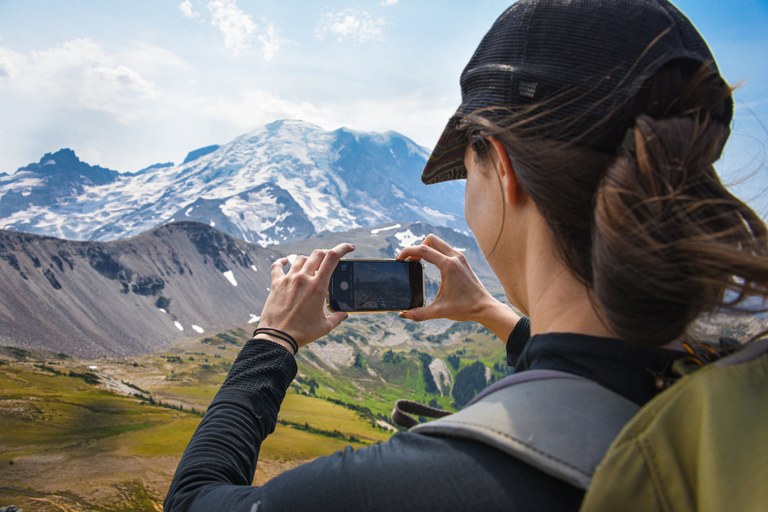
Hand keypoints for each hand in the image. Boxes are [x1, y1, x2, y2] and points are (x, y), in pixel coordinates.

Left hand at [257, 243, 355, 349]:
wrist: (277, 338)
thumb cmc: (302, 333)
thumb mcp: (325, 326)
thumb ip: (337, 318)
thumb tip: (344, 314)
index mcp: (318, 286)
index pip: (332, 257)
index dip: (343, 248)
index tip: (350, 248)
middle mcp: (303, 278)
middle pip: (318, 254)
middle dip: (327, 253)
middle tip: (331, 258)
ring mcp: (288, 279)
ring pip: (300, 258)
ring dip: (308, 259)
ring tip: (311, 265)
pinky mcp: (276, 284)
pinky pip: (277, 266)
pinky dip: (282, 262)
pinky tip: (285, 261)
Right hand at [397, 234, 518, 340]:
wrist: (485, 308)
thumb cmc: (465, 309)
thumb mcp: (439, 311)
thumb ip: (419, 313)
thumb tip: (403, 314)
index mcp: (448, 265)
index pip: (423, 249)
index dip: (407, 252)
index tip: (399, 259)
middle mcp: (455, 257)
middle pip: (430, 239)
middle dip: (417, 247)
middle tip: (410, 261)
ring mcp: (460, 257)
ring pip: (438, 242)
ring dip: (426, 248)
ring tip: (418, 262)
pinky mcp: (462, 261)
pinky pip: (444, 249)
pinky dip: (434, 252)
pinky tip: (430, 265)